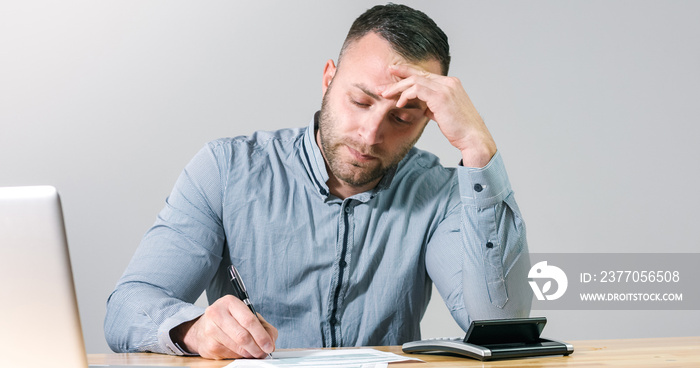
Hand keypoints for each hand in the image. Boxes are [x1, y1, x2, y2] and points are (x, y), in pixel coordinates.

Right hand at [171, 295, 277, 359]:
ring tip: (254, 352)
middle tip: (263, 352)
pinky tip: (241, 352)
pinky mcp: (208, 346)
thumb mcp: (246, 315)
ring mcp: (210, 330)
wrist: (202, 328)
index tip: (269, 345)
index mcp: (229, 302)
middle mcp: (217, 314)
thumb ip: (263, 327)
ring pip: (237, 347)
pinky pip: (229, 355)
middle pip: (243, 336)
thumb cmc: (228, 320)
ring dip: (249, 353)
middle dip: (257, 347)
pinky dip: (239, 356)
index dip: (261, 336)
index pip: (249, 320)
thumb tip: (270, 342)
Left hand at [379, 64, 496, 166]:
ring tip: (385, 96)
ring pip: (415, 80)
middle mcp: (449, 82)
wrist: (473, 138)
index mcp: (451, 84)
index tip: (392, 74)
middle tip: (382, 86)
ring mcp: (446, 87)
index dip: (407, 73)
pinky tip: (399, 104)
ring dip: (398, 88)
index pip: (425, 74)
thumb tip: (424, 107)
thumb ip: (434, 107)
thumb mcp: (445, 114)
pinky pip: (417, 89)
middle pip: (418, 74)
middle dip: (397, 78)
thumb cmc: (460, 130)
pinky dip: (406, 95)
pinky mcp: (441, 96)